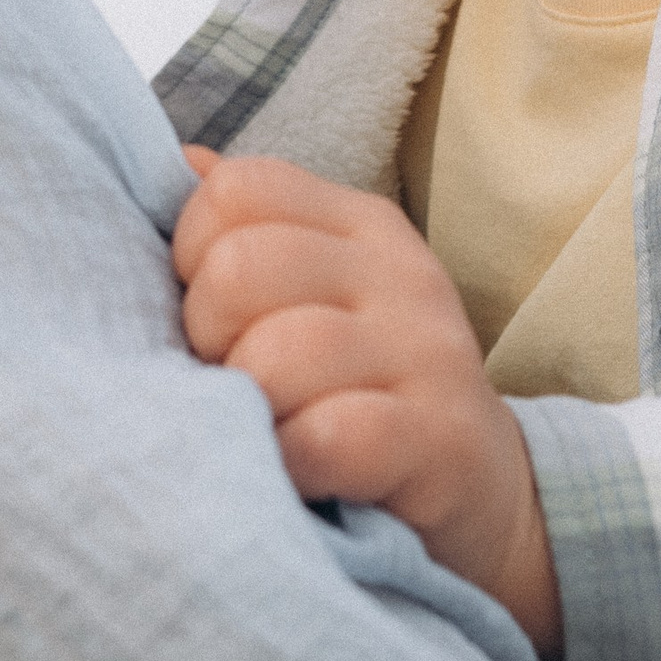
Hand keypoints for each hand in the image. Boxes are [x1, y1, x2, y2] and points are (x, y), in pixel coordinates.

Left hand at [174, 149, 562, 656]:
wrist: (483, 495)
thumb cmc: (363, 392)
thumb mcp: (313, 297)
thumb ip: (245, 233)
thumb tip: (178, 164)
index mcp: (357, 223)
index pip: (236, 189)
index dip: (192, 254)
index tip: (212, 320)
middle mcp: (398, 272)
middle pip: (241, 266)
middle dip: (207, 338)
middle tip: (232, 386)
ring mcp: (425, 353)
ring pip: (278, 354)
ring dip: (247, 409)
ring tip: (262, 434)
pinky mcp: (440, 440)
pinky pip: (330, 436)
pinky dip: (290, 462)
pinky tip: (295, 477)